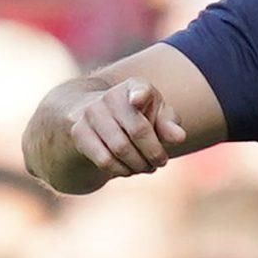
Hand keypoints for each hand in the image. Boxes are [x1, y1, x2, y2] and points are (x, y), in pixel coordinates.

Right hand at [68, 78, 188, 180]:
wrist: (95, 117)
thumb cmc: (138, 117)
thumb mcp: (157, 116)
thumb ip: (170, 123)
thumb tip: (179, 137)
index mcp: (134, 87)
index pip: (139, 89)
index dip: (139, 95)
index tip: (137, 100)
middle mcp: (110, 96)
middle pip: (138, 131)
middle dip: (154, 153)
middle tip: (161, 162)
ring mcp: (91, 113)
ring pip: (121, 149)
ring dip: (139, 165)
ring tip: (146, 167)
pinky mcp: (78, 132)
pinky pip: (105, 160)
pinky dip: (121, 170)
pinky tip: (128, 170)